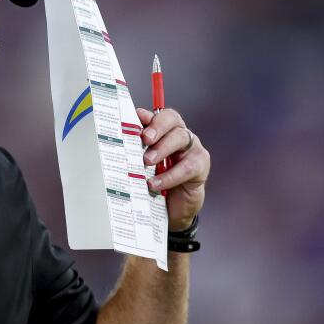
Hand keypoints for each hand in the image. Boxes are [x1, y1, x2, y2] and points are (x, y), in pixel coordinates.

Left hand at [135, 107, 209, 231]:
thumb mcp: (141, 164)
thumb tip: (122, 133)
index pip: (160, 115)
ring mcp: (193, 149)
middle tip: (144, 139)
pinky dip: (169, 176)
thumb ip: (136, 148)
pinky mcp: (200, 167)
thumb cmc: (154, 179)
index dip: (150, 116)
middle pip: (172, 121)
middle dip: (157, 127)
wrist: (172, 208)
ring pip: (180, 139)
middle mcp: (181, 135)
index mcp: (166, 130)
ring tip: (146, 161)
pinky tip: (155, 183)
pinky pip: (187, 167)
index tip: (137, 118)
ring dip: (162, 149)